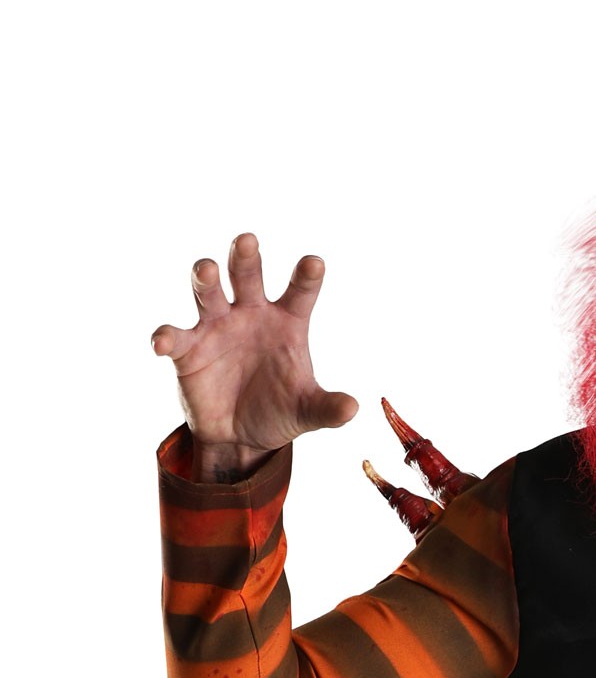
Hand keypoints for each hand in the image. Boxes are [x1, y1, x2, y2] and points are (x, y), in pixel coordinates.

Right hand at [151, 232, 356, 480]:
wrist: (241, 437)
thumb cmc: (278, 411)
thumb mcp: (307, 412)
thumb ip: (328, 408)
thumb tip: (353, 409)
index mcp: (286, 322)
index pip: (300, 293)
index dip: (307, 277)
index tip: (315, 263)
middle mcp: (250, 313)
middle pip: (247, 276)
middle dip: (246, 258)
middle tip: (248, 241)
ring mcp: (216, 326)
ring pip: (209, 292)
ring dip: (206, 279)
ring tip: (208, 270)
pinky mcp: (187, 349)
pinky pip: (174, 337)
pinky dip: (166, 337)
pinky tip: (161, 342)